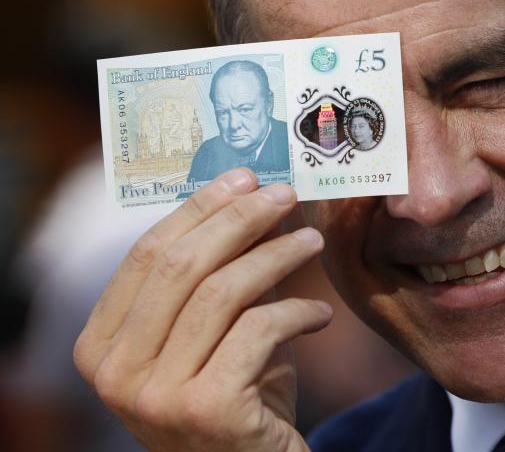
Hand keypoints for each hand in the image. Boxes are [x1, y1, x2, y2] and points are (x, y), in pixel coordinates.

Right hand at [74, 168, 330, 451]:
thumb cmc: (234, 396)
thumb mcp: (213, 333)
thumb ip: (219, 275)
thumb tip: (252, 196)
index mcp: (101, 345)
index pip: (146, 254)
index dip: (198, 209)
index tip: (243, 177)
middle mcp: (115, 373)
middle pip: (181, 266)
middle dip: (240, 219)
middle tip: (286, 194)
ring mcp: (156, 396)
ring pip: (222, 292)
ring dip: (276, 256)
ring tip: (312, 241)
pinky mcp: (206, 411)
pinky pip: (258, 330)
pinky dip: (297, 311)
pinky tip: (320, 313)